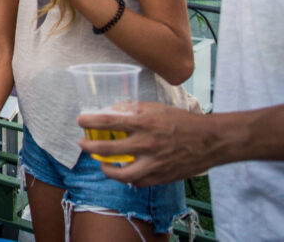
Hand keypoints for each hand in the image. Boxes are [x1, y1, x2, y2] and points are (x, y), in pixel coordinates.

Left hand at [78, 103, 213, 186]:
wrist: (210, 141)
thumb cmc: (182, 121)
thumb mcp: (156, 108)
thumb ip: (133, 109)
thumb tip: (112, 110)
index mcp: (144, 124)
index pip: (107, 122)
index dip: (89, 121)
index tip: (80, 121)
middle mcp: (146, 144)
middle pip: (107, 149)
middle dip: (89, 147)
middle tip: (82, 144)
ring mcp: (153, 164)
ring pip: (120, 174)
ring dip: (106, 169)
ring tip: (101, 164)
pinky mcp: (161, 177)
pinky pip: (138, 182)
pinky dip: (128, 178)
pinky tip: (124, 172)